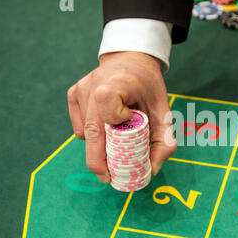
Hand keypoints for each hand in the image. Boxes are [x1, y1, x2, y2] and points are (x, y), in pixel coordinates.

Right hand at [67, 52, 176, 182]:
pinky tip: (106, 127)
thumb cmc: (148, 89)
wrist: (132, 60)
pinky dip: (92, 136)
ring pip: (85, 133)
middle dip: (99, 161)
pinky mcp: (72, 94)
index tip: (131, 119)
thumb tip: (150, 172)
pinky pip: (80, 127)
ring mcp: (80, 89)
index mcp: (118, 81)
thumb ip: (164, 141)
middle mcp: (94, 84)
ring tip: (116, 139)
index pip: (109, 106)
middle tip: (109, 177)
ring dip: (99, 146)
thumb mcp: (164, 111)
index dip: (118, 120)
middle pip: (92, 131)